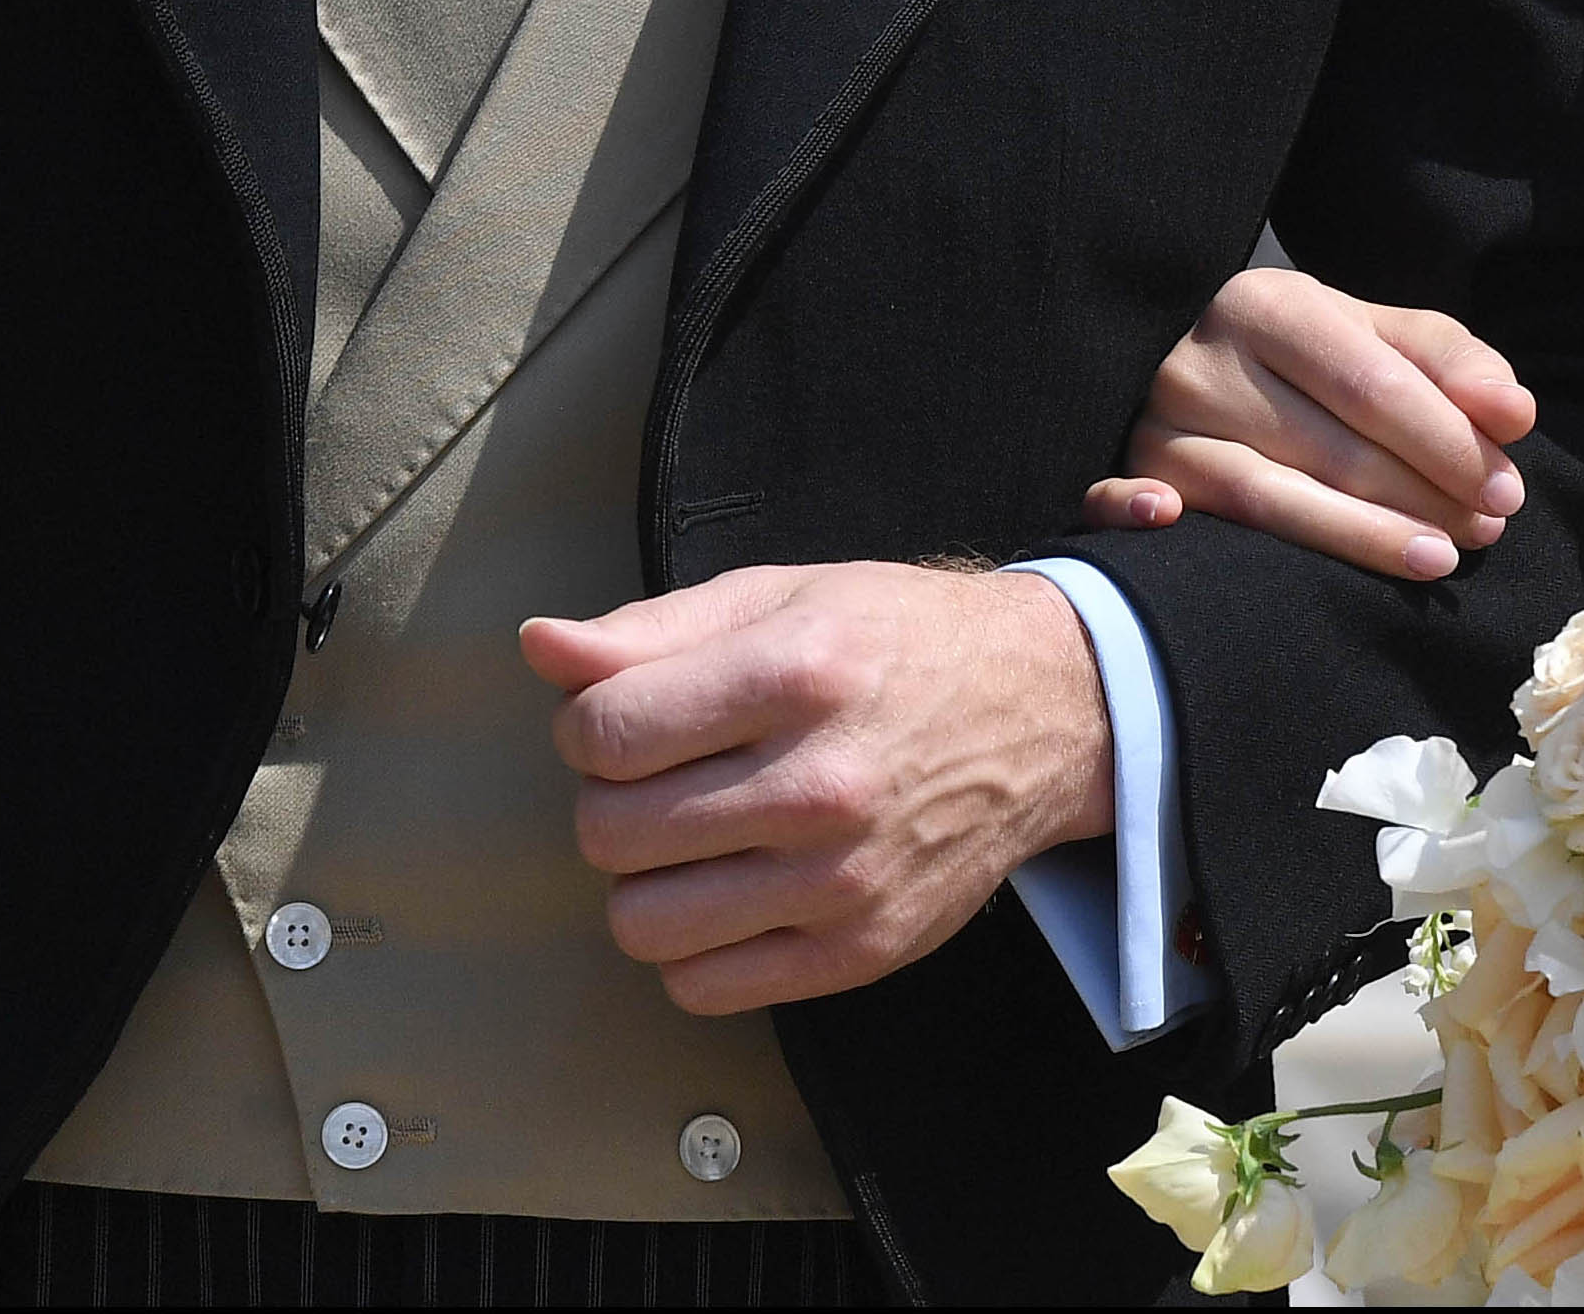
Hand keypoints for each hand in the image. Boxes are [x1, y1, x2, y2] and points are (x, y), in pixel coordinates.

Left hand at [521, 562, 1112, 1015]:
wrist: (1042, 711)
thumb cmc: (898, 642)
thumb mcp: (782, 596)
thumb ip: (653, 629)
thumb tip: (540, 647)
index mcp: (794, 673)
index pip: (601, 733)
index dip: (587, 725)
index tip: (626, 718)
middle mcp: (820, 783)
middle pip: (607, 832)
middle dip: (611, 798)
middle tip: (665, 775)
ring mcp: (841, 879)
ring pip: (641, 923)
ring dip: (644, 880)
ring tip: (693, 837)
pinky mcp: (859, 951)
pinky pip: (702, 987)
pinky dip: (692, 946)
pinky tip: (730, 889)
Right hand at [1084, 265, 1535, 579]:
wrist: (1194, 356)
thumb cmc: (1303, 356)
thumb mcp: (1372, 336)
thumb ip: (1449, 363)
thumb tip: (1514, 413)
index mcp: (1267, 305)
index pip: (1368, 383)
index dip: (1444, 441)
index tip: (1505, 488)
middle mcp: (1202, 359)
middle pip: (1325, 446)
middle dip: (1420, 497)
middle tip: (1485, 530)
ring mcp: (1156, 421)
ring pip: (1260, 497)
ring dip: (1359, 538)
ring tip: (1438, 559)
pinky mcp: (1126, 471)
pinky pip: (1121, 501)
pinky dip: (1146, 517)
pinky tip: (1202, 544)